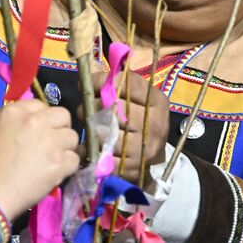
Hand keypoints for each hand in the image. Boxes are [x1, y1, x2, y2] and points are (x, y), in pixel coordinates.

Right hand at [0, 99, 79, 220]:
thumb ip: (5, 117)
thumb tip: (26, 117)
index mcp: (14, 112)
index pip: (41, 105)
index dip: (41, 120)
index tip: (37, 133)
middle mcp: (36, 122)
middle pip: (63, 117)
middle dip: (58, 129)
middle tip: (48, 146)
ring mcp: (50, 142)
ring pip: (73, 138)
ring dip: (64, 149)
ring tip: (50, 162)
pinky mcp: (59, 163)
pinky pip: (75, 159)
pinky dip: (67, 168)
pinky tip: (53, 175)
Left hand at [92, 70, 169, 185]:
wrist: (153, 159)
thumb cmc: (141, 122)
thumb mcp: (139, 99)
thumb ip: (120, 84)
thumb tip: (89, 75)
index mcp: (157, 102)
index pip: (126, 83)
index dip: (102, 81)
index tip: (89, 83)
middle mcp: (154, 124)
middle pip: (113, 108)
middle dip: (92, 107)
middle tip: (85, 110)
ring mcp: (144, 148)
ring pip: (105, 132)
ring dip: (91, 129)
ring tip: (89, 128)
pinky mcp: (131, 167)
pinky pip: (101, 155)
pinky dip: (90, 150)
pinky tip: (90, 146)